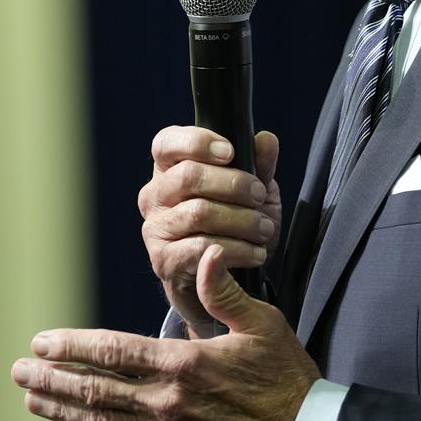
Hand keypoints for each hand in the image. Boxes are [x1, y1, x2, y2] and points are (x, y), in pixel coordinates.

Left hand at [13, 245, 319, 420]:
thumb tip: (206, 253)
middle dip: (51, 378)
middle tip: (18, 370)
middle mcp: (169, 402)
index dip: (71, 346)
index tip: (41, 341)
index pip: (112, 352)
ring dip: (61, 410)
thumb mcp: (262, 325)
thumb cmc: (286, 378)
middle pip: (95, 390)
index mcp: (184, 364)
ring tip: (31, 397)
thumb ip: (224, 292)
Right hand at [139, 126, 280, 335]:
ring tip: (264, 229)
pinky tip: (255, 252)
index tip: (230, 152)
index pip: (167, 142)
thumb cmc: (233, 226)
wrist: (222, 280)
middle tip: (259, 196)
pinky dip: (236, 250)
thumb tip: (266, 140)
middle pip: (188, 176)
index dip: (197, 142)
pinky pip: (200, 248)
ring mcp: (155, 228)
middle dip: (233, 184)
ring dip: (241, 220)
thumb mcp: (253, 193)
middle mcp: (154, 195)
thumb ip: (259, 165)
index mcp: (169, 168)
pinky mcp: (162, 259)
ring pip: (198, 213)